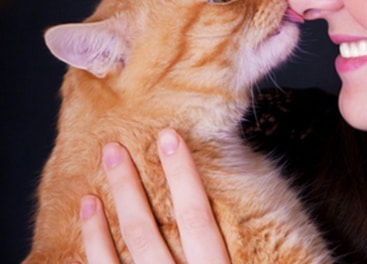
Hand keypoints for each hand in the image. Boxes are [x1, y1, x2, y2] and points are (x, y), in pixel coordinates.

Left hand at [79, 129, 229, 262]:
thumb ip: (237, 232)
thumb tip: (260, 189)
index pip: (197, 217)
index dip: (183, 175)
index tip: (170, 137)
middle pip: (145, 232)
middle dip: (127, 187)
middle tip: (112, 149)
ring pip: (121, 255)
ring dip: (102, 219)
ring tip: (91, 192)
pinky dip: (91, 249)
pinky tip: (82, 230)